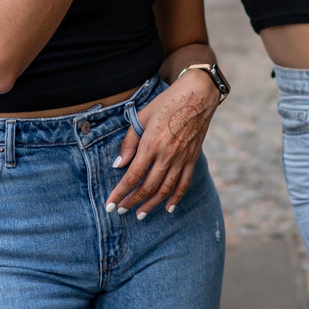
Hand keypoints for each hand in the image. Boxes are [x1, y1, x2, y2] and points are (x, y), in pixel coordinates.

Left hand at [105, 72, 217, 215]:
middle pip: (147, 187)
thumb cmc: (168, 101)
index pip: (132, 176)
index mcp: (151, 144)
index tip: (110, 205)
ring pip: (165, 190)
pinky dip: (176, 198)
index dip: (120, 193)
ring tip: (140, 214)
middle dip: (132, 202)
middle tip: (122, 211)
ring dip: (151, 205)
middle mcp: (167, 155)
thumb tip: (119, 164)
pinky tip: (168, 207)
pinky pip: (185, 183)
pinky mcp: (193, 158)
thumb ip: (129, 141)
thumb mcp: (143, 116)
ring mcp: (182, 158)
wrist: (198, 94)